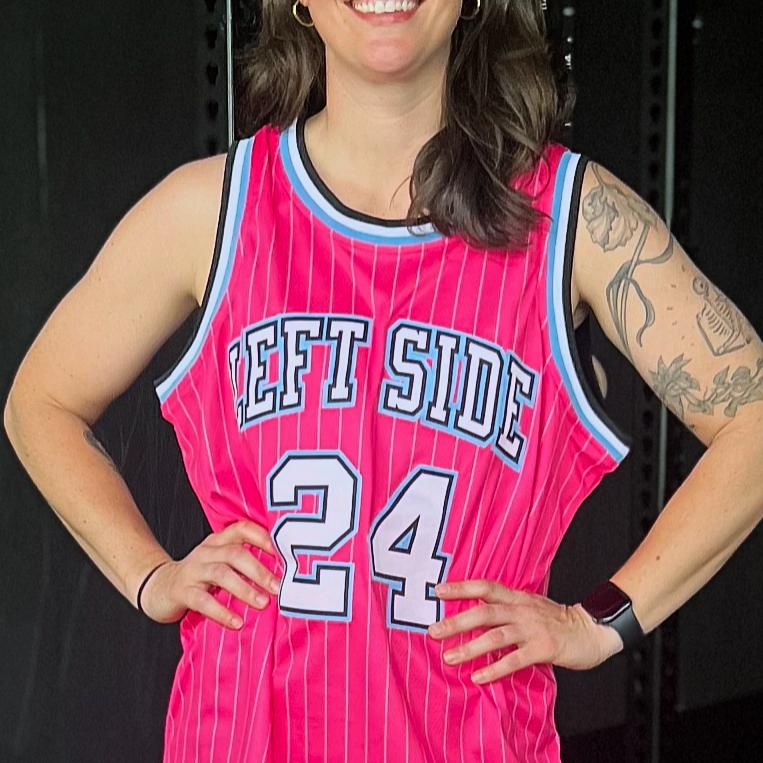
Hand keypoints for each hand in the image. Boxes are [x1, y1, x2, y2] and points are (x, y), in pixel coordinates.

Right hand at [137, 519, 281, 629]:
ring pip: (221, 573)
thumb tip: (283, 574)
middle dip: (259, 570)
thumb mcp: (220, 562)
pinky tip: (237, 622)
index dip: (263, 537)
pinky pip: (202, 600)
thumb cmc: (200, 576)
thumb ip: (244, 563)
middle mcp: (207, 551)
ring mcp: (193, 570)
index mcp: (219, 541)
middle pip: (235, 553)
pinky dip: (221, 611)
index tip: (284, 553)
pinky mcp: (181, 591)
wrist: (158, 587)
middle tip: (279, 587)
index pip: (242, 529)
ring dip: (245, 589)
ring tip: (263, 603)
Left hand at [427, 579, 623, 683]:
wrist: (592, 629)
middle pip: (484, 611)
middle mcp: (522, 610)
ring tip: (449, 657)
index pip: (485, 587)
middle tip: (433, 631)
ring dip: (470, 647)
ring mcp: (532, 629)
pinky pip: (515, 659)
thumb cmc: (557, 620)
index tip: (438, 590)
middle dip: (457, 621)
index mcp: (517, 597)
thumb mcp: (530, 605)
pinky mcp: (543, 648)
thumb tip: (476, 612)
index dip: (462, 587)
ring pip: (496, 635)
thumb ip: (506, 607)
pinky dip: (495, 668)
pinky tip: (478, 677)